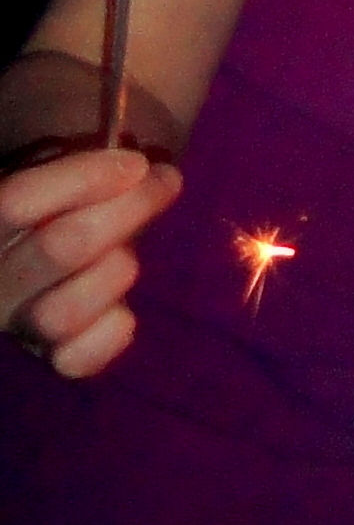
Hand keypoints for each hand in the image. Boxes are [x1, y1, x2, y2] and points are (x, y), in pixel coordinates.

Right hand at [0, 147, 180, 377]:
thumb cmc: (63, 209)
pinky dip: (110, 334)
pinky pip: (78, 360)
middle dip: (127, 210)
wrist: (53, 270)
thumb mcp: (58, 184)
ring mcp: (21, 325)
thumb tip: (136, 164)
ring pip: (64, 311)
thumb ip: (77, 173)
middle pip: (59, 248)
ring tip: (132, 254)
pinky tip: (124, 310)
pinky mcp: (53, 359)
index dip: (82, 179)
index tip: (136, 163)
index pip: (15, 202)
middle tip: (166, 183)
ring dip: (114, 272)